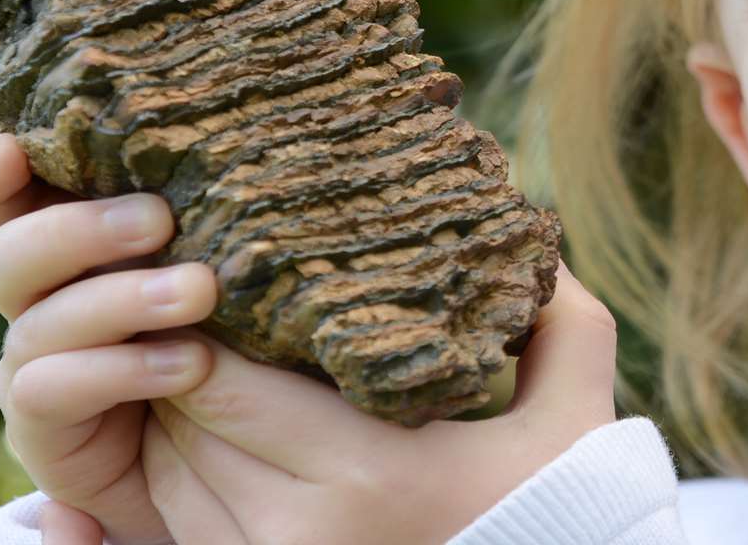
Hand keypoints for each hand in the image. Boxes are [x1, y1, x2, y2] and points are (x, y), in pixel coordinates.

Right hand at [0, 133, 219, 544]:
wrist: (259, 450)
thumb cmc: (250, 325)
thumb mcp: (228, 261)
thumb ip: (200, 217)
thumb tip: (217, 148)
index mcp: (72, 245)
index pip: (0, 201)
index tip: (11, 151)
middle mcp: (40, 301)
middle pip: (3, 255)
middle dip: (75, 231)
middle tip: (159, 220)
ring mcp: (37, 368)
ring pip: (35, 324)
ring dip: (119, 301)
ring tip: (199, 291)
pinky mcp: (45, 432)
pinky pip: (49, 391)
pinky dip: (120, 370)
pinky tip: (191, 363)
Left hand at [139, 260, 617, 544]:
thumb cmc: (554, 506)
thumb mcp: (576, 414)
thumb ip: (566, 323)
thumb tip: (537, 233)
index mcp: (371, 471)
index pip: (227, 387)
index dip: (201, 330)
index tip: (216, 280)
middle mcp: (303, 531)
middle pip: (186, 429)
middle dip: (182, 366)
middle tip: (198, 307)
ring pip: (171, 479)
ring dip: (179, 421)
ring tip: (207, 364)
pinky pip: (184, 526)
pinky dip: (186, 477)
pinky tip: (219, 433)